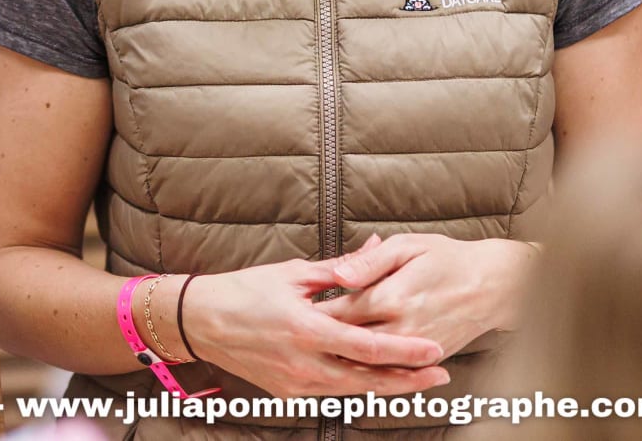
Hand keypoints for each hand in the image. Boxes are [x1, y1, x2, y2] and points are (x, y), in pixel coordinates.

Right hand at [180, 240, 452, 397]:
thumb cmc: (244, 292)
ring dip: (386, 387)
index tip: (434, 351)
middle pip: (368, 380)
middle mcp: (304, 363)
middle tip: (441, 376)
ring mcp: (296, 383)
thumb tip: (375, 248)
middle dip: (409, 380)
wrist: (200, 323)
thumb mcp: (292, 274)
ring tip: (418, 380)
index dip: (406, 352)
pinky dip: (357, 386)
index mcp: (307, 329)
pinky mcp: (288, 393)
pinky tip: (375, 380)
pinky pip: (332, 392)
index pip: (368, 347)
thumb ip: (338, 269)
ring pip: (353, 391)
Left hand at [314, 234, 535, 359]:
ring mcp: (414, 351)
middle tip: (294, 334)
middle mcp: (401, 330)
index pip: (339, 312)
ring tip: (314, 351)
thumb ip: (369, 262)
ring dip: (339, 359)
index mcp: (392, 298)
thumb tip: (338, 274)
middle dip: (320, 340)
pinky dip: (366, 369)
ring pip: (366, 364)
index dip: (313, 313)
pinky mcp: (425, 361)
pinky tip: (348, 363)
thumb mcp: (407, 246)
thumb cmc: (448, 259)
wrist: (493, 285)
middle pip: (347, 343)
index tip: (293, 309)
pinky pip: (389, 371)